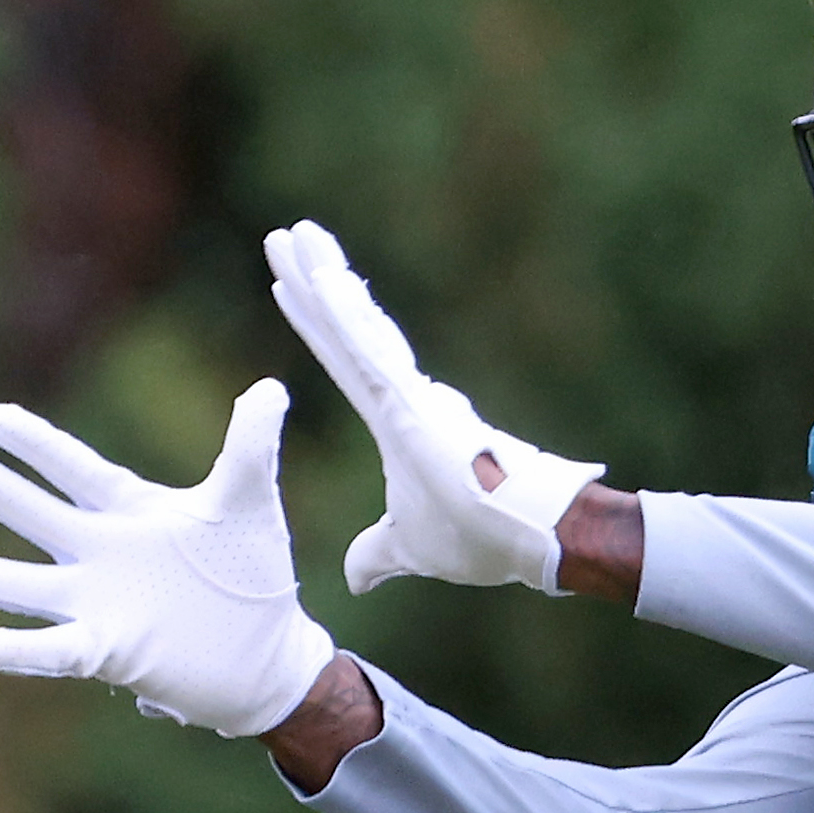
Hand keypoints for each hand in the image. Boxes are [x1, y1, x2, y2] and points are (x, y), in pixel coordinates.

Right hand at [0, 378, 337, 739]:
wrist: (267, 658)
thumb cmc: (253, 577)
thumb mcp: (250, 503)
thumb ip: (250, 447)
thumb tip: (269, 387)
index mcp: (128, 512)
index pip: (75, 469)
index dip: (37, 444)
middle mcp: (100, 554)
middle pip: (32, 513)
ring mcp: (97, 604)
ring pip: (21, 586)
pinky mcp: (107, 652)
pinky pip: (51, 650)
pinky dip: (15, 650)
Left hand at [264, 219, 601, 594]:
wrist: (531, 540)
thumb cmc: (481, 539)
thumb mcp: (410, 547)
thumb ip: (378, 553)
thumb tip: (354, 577)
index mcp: (398, 421)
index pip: (345, 361)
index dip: (318, 322)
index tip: (289, 284)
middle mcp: (403, 396)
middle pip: (345, 329)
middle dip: (314, 280)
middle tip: (283, 236)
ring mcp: (409, 396)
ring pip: (354, 328)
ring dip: (322, 280)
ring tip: (293, 235)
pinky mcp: (415, 406)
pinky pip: (370, 354)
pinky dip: (345, 317)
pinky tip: (323, 281)